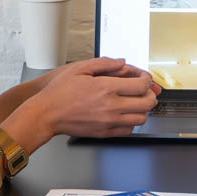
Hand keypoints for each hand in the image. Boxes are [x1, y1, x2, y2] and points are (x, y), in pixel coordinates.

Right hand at [29, 57, 158, 138]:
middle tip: (145, 91)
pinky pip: (129, 129)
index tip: (143, 78)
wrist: (46, 114)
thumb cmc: (59, 92)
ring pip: (142, 118)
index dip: (147, 80)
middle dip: (150, 94)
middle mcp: (111, 106)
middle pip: (147, 103)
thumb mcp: (79, 68)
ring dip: (143, 109)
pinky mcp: (105, 133)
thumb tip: (122, 62)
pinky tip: (125, 114)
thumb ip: (104, 63)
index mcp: (106, 88)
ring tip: (136, 102)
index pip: (142, 85)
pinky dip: (132, 121)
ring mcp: (109, 121)